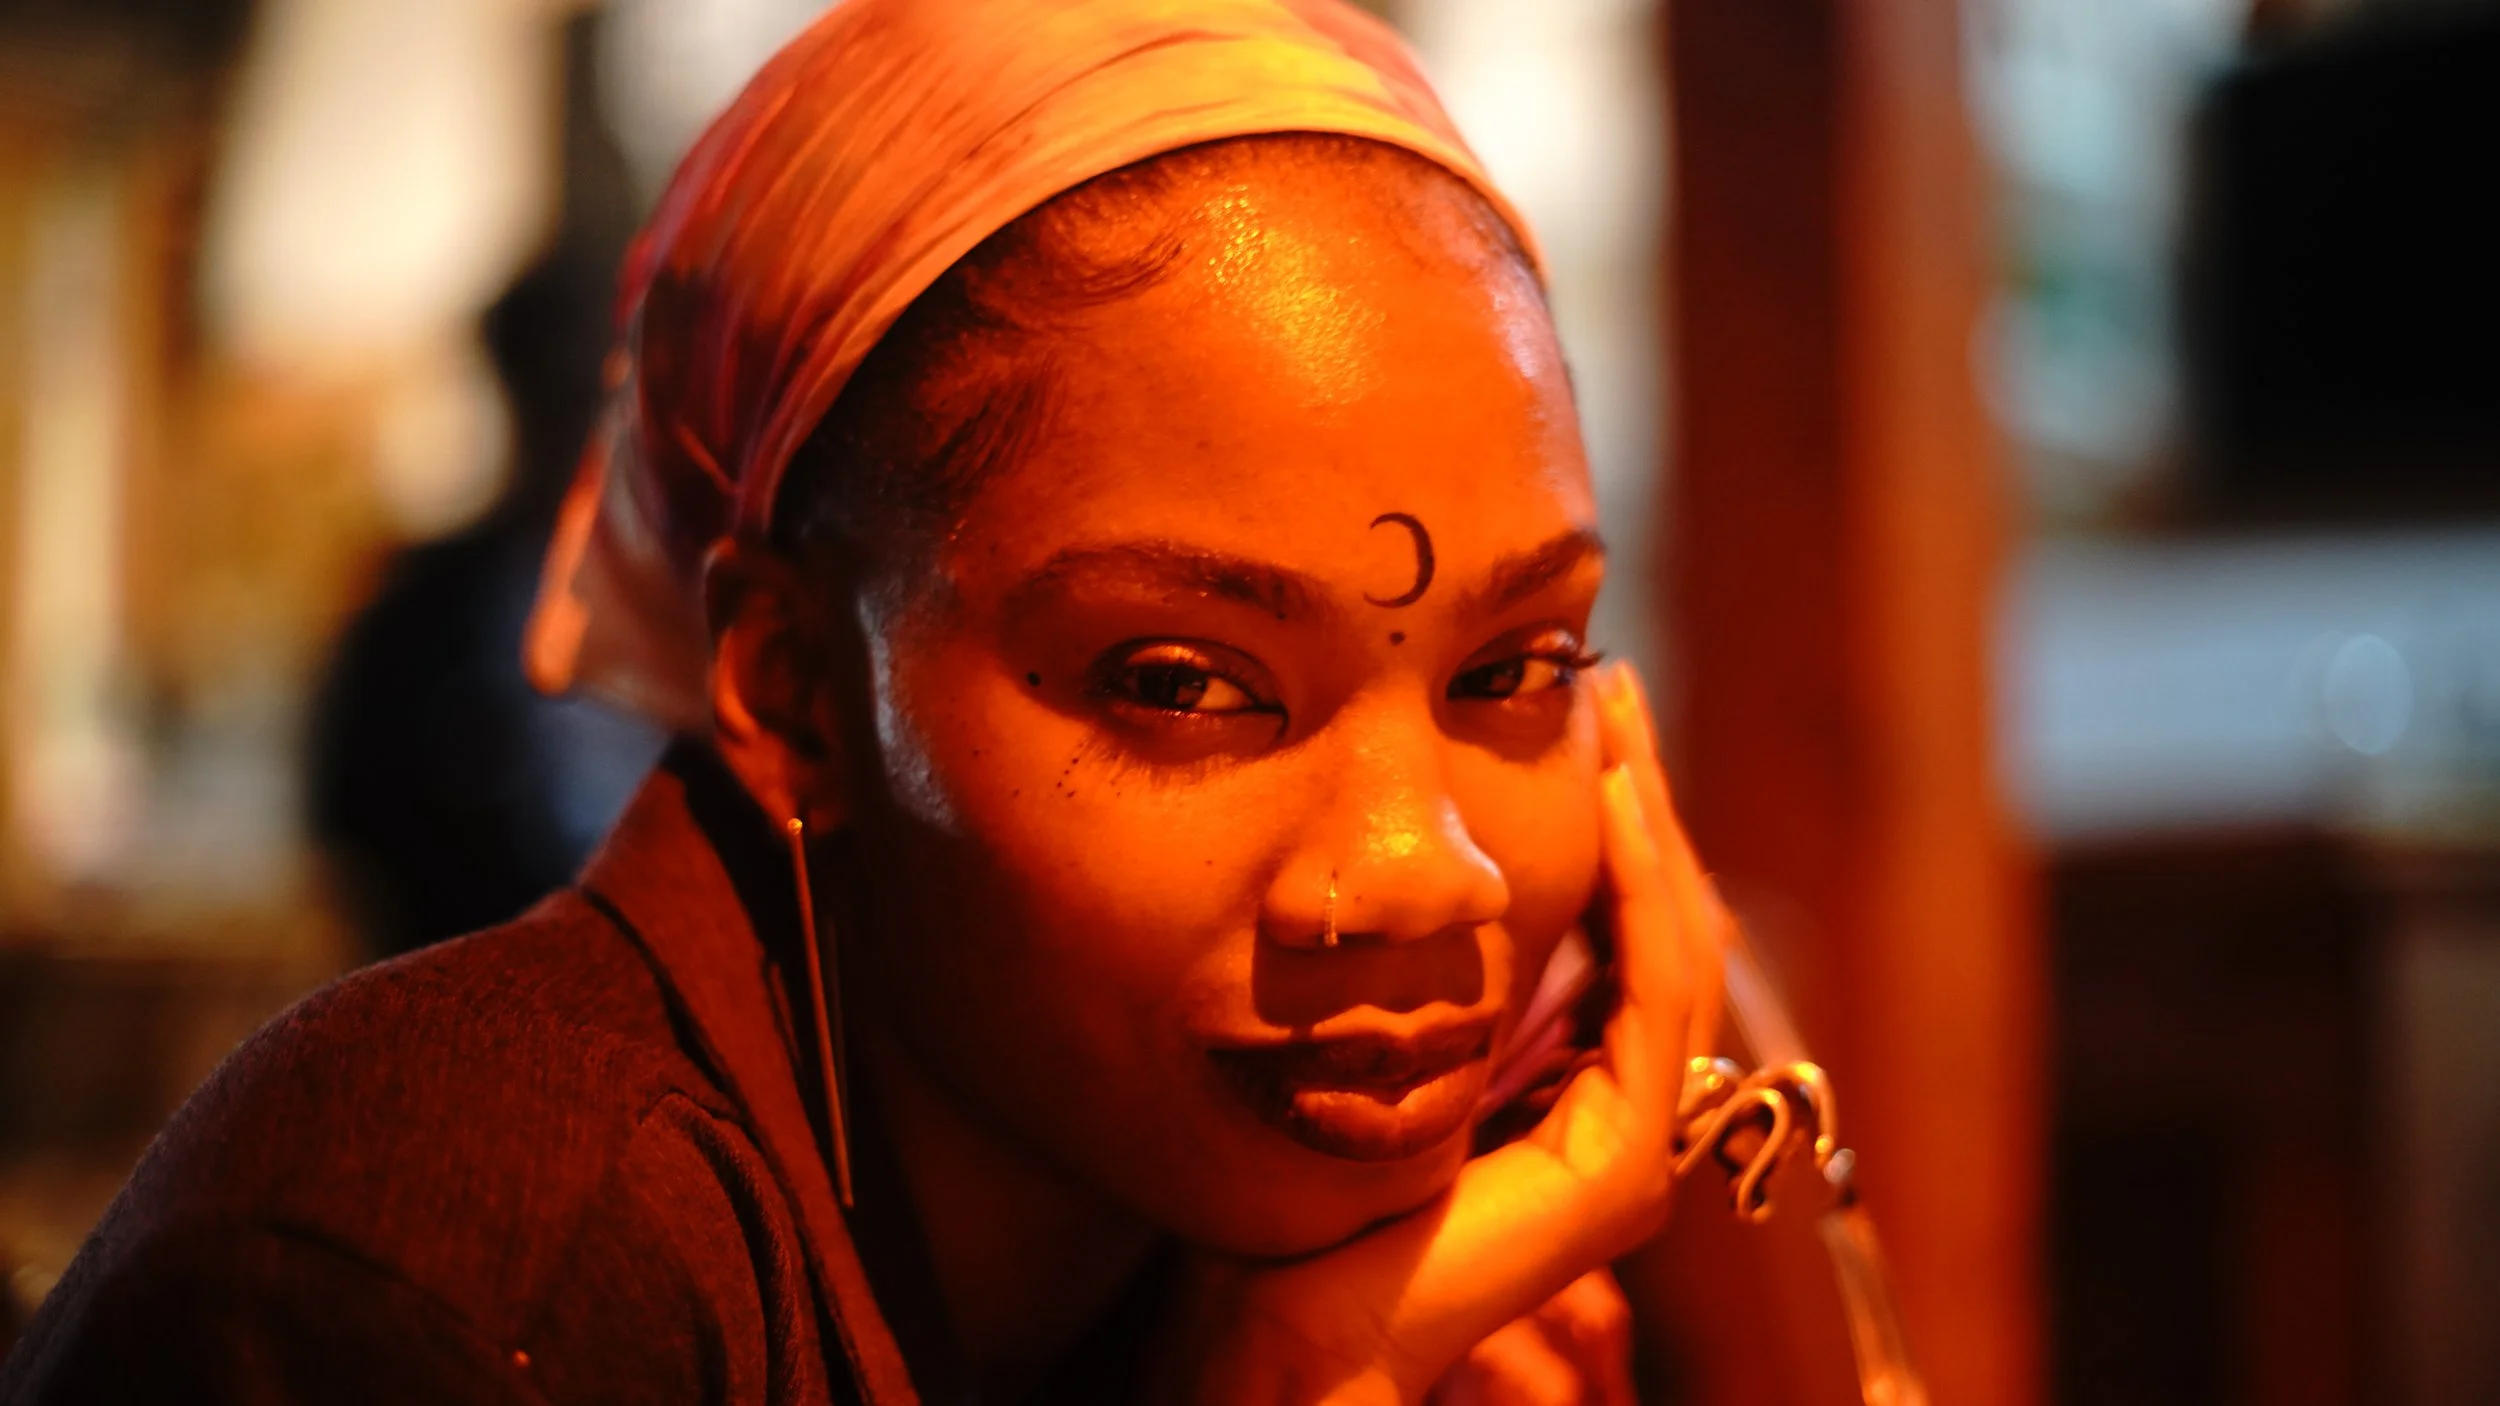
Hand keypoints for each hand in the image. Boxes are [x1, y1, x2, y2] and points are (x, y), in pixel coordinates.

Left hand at [1149, 662, 1725, 1404]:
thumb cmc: (1282, 1195)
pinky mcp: (1616, 1178)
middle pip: (1660, 932)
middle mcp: (1608, 1122)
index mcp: (1559, 1095)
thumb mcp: (1360, 1040)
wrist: (1259, 1327)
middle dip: (1640, 803)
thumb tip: (1397, 851)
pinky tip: (1617, 808)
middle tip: (1610, 689)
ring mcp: (1625, 1153)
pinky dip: (1647, 899)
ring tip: (1617, 721)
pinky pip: (1654, 1007)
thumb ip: (1406, 975)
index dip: (1611, 826)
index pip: (1617, 937)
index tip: (1576, 717)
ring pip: (1675, 954)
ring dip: (1654, 828)